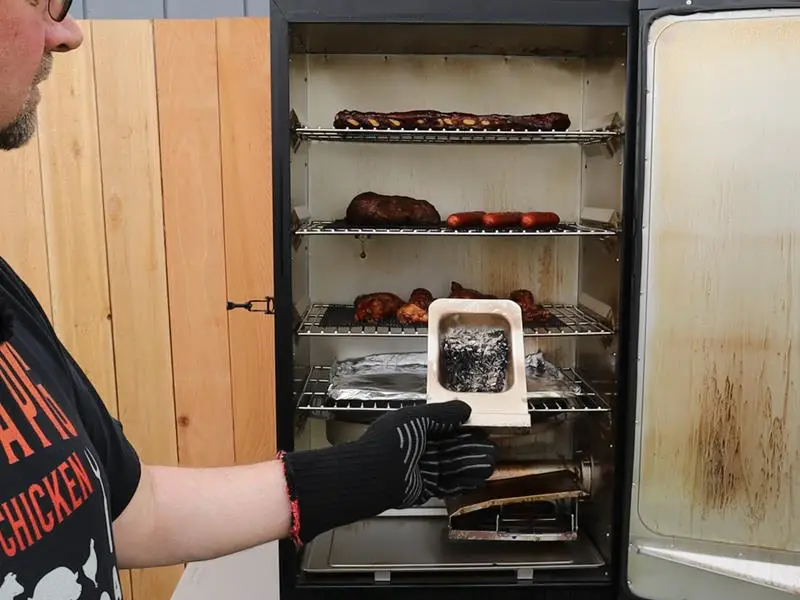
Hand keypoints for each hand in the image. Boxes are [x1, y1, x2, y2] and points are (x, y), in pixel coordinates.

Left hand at [358, 400, 495, 507]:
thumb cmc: (394, 440)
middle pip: (448, 446)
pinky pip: (447, 483)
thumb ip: (442, 413)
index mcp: (412, 427)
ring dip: (470, 463)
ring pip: (451, 464)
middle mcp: (417, 447)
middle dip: (469, 446)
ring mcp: (421, 468)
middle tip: (491, 446)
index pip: (441, 425)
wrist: (375, 474)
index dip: (460, 426)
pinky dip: (463, 481)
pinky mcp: (424, 488)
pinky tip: (479, 478)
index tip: (479, 426)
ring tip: (490, 461)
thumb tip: (465, 408)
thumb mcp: (417, 418)